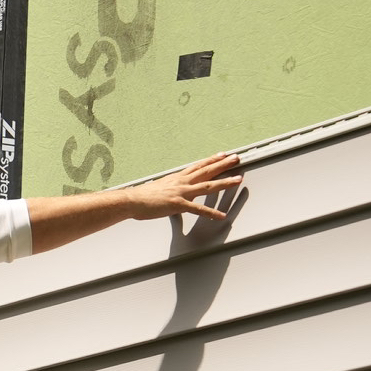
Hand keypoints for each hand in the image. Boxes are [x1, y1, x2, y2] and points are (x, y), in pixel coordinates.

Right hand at [124, 153, 242, 220]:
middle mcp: (181, 182)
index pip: (198, 166)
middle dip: (223, 164)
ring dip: (224, 182)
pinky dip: (211, 213)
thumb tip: (171, 192)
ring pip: (208, 186)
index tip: (222, 155)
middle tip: (236, 158)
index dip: (211, 160)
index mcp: (177, 178)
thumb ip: (169, 189)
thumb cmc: (141, 196)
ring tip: (238, 179)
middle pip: (206, 171)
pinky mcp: (179, 204)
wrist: (132, 200)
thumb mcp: (158, 188)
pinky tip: (221, 216)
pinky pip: (198, 210)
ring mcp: (181, 192)